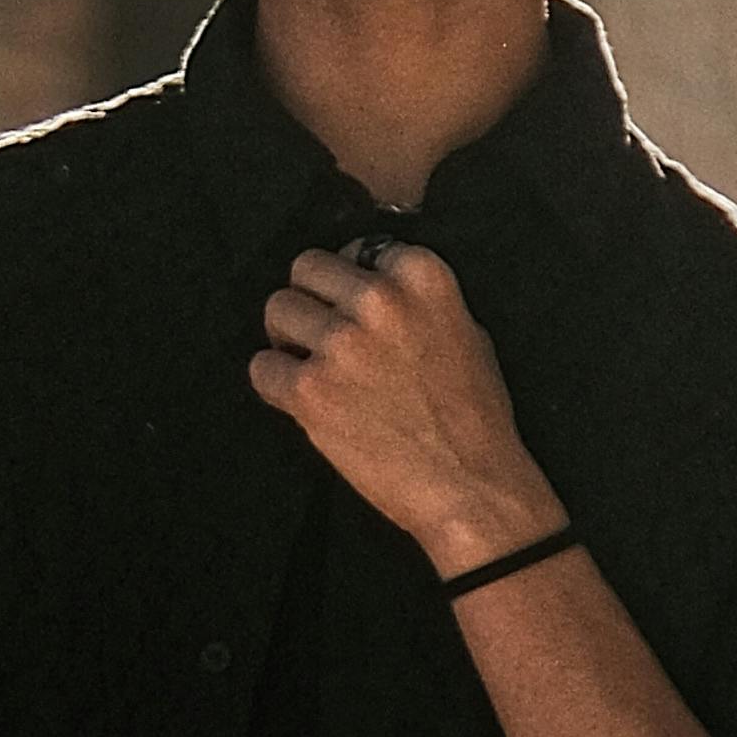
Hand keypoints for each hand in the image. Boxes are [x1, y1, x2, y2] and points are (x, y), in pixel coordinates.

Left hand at [249, 239, 562, 575]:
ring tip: (316, 372)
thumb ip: (416, 302)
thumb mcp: (466, 331)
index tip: (357, 315)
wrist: (471, 486)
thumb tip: (369, 285)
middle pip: (305, 268)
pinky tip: (304, 404)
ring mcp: (341, 343)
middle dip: (312, 302)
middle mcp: (378, 298)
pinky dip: (275, 386)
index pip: (356, 250)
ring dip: (289, 340)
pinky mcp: (310, 390)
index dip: (351, 286)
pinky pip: (261, 368)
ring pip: (277, 309)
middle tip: (325, 340)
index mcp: (421, 274)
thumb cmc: (476, 416)